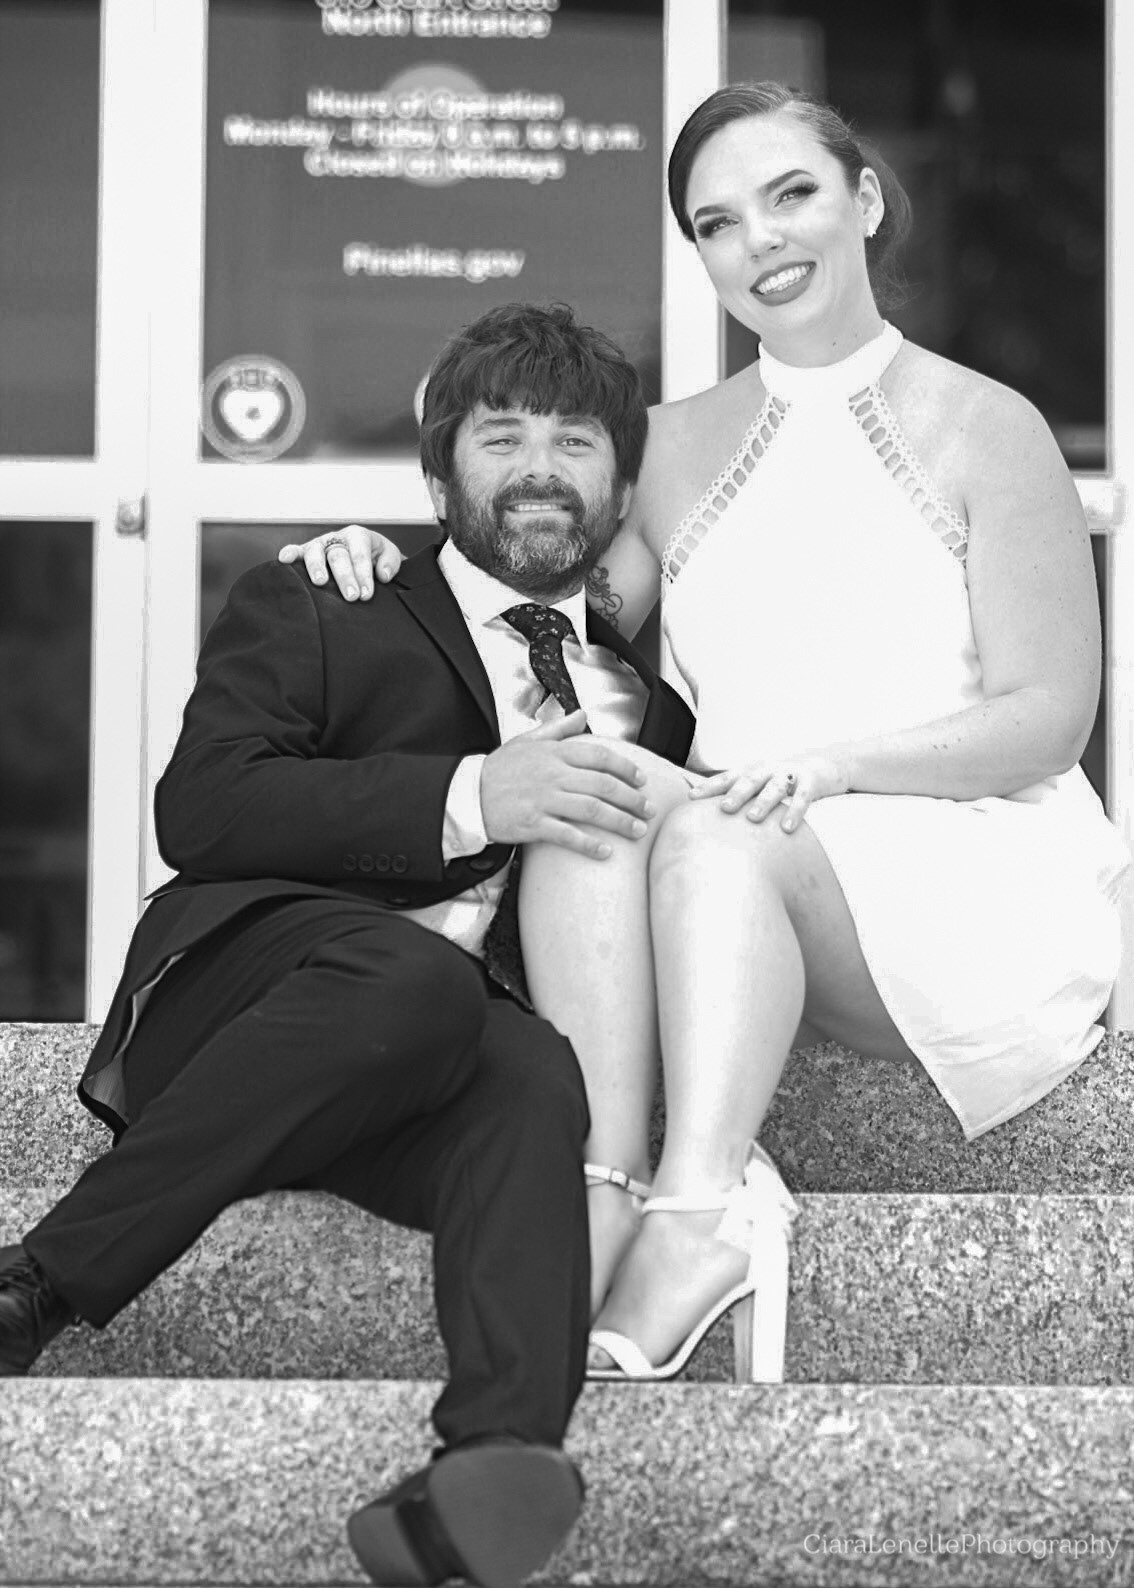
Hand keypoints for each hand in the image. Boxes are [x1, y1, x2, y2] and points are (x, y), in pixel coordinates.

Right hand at [278, 525, 403, 600]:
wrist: (366, 557)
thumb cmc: (376, 557)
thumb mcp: (389, 555)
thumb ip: (390, 562)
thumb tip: (382, 574)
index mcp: (358, 536)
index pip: (360, 554)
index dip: (363, 574)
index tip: (366, 594)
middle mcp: (337, 539)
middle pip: (338, 556)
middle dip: (345, 577)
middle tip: (352, 597)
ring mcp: (321, 545)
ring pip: (316, 553)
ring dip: (317, 567)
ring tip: (321, 582)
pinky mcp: (307, 553)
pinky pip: (297, 551)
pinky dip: (289, 554)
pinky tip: (283, 560)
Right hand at [481, 713, 655, 858]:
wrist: (467, 795)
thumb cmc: (499, 769)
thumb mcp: (527, 741)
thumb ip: (558, 728)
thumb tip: (583, 715)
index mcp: (554, 753)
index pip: (600, 757)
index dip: (626, 768)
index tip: (642, 780)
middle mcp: (553, 774)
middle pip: (604, 785)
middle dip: (632, 798)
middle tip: (649, 810)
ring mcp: (544, 800)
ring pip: (592, 810)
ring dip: (620, 821)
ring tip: (637, 831)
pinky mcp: (533, 825)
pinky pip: (568, 835)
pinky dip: (589, 844)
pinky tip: (606, 852)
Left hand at [690, 752, 846, 831]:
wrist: (823, 766)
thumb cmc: (781, 781)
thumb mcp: (760, 784)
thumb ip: (740, 796)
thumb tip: (707, 818)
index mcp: (753, 770)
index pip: (728, 777)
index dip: (710, 786)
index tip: (691, 797)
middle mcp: (768, 769)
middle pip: (749, 780)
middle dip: (735, 794)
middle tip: (723, 808)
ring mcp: (789, 775)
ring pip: (774, 788)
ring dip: (763, 802)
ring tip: (752, 818)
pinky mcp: (811, 783)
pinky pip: (803, 798)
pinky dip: (795, 812)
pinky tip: (787, 828)